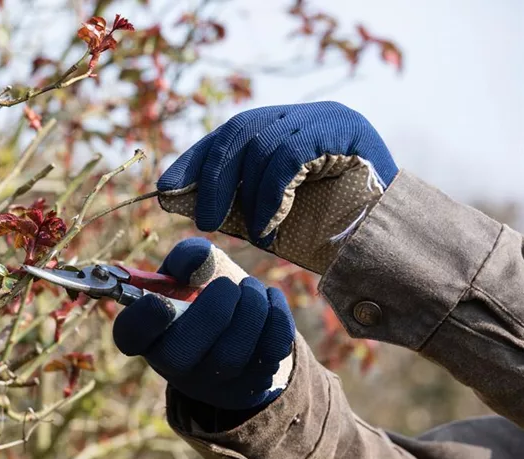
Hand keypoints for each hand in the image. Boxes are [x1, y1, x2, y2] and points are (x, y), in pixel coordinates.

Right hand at [112, 238, 294, 409]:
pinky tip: (269, 300)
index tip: (161, 301)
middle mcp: (172, 365)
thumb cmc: (205, 293)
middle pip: (180, 355)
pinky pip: (267, 355)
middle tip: (228, 286)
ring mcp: (211, 383)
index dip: (142, 321)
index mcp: (148, 333)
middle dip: (212, 312)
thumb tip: (197, 260)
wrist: (240, 325)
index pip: (130, 336)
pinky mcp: (249, 386)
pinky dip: (275, 319)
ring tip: (251, 289)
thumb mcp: (190, 270)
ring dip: (249, 310)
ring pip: (230, 355)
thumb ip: (189, 257)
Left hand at [157, 102, 396, 272]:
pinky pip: (288, 155)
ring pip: (262, 142)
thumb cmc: (333, 233)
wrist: (393, 244)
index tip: (165, 187)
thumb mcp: (272, 215)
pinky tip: (270, 224)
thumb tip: (178, 200)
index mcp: (287, 130)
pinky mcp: (344, 130)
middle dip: (212, 176)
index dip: (195, 158)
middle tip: (201, 218)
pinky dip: (271, 194)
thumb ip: (235, 202)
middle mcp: (305, 115)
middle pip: (240, 130)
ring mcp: (326, 118)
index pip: (231, 132)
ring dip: (247, 194)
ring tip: (252, 231)